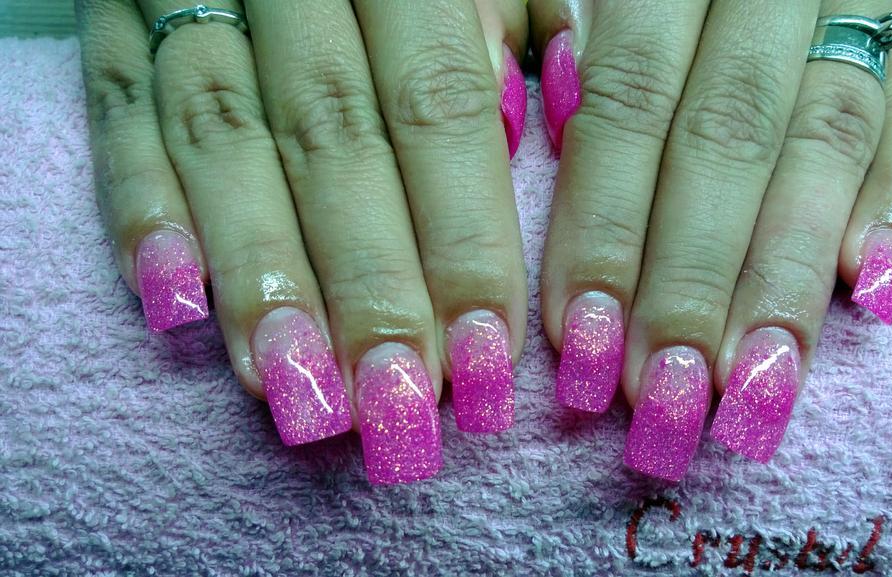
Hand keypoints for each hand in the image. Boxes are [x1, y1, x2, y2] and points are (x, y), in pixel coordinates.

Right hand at [77, 0, 528, 483]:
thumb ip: (523, 20)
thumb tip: (541, 131)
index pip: (440, 109)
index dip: (463, 237)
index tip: (485, 357)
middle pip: (334, 141)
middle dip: (367, 283)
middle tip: (394, 407)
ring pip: (223, 139)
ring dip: (259, 276)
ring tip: (293, 390)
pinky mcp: (115, 14)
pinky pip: (120, 109)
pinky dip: (141, 206)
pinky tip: (173, 305)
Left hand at [532, 0, 891, 478]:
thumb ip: (551, 24)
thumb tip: (541, 111)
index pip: (629, 104)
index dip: (606, 225)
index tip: (582, 338)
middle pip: (728, 139)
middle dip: (694, 277)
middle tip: (667, 391)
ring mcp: (855, 4)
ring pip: (827, 140)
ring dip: (789, 273)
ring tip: (756, 380)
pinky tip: (873, 288)